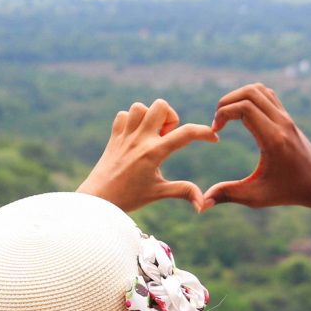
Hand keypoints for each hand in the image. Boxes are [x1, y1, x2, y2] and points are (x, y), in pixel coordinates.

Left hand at [78, 99, 217, 211]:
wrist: (97, 200)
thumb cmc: (129, 198)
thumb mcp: (159, 193)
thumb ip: (184, 192)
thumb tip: (203, 205)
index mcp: (154, 153)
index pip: (186, 134)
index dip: (205, 133)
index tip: (213, 139)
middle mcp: (140, 139)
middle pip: (161, 105)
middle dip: (170, 117)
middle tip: (166, 138)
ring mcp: (125, 135)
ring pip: (140, 106)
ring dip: (150, 117)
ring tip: (150, 136)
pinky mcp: (114, 136)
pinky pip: (124, 115)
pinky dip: (132, 121)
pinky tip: (135, 137)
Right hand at [203, 83, 310, 209]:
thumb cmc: (288, 191)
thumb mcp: (256, 197)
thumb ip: (228, 195)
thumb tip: (202, 203)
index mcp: (272, 139)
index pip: (244, 107)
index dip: (223, 114)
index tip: (215, 132)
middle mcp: (280, 122)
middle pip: (249, 92)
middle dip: (226, 102)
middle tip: (218, 122)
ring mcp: (286, 117)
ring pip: (258, 89)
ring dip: (238, 97)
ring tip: (228, 117)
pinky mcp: (287, 117)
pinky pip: (266, 95)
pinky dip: (250, 98)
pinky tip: (242, 117)